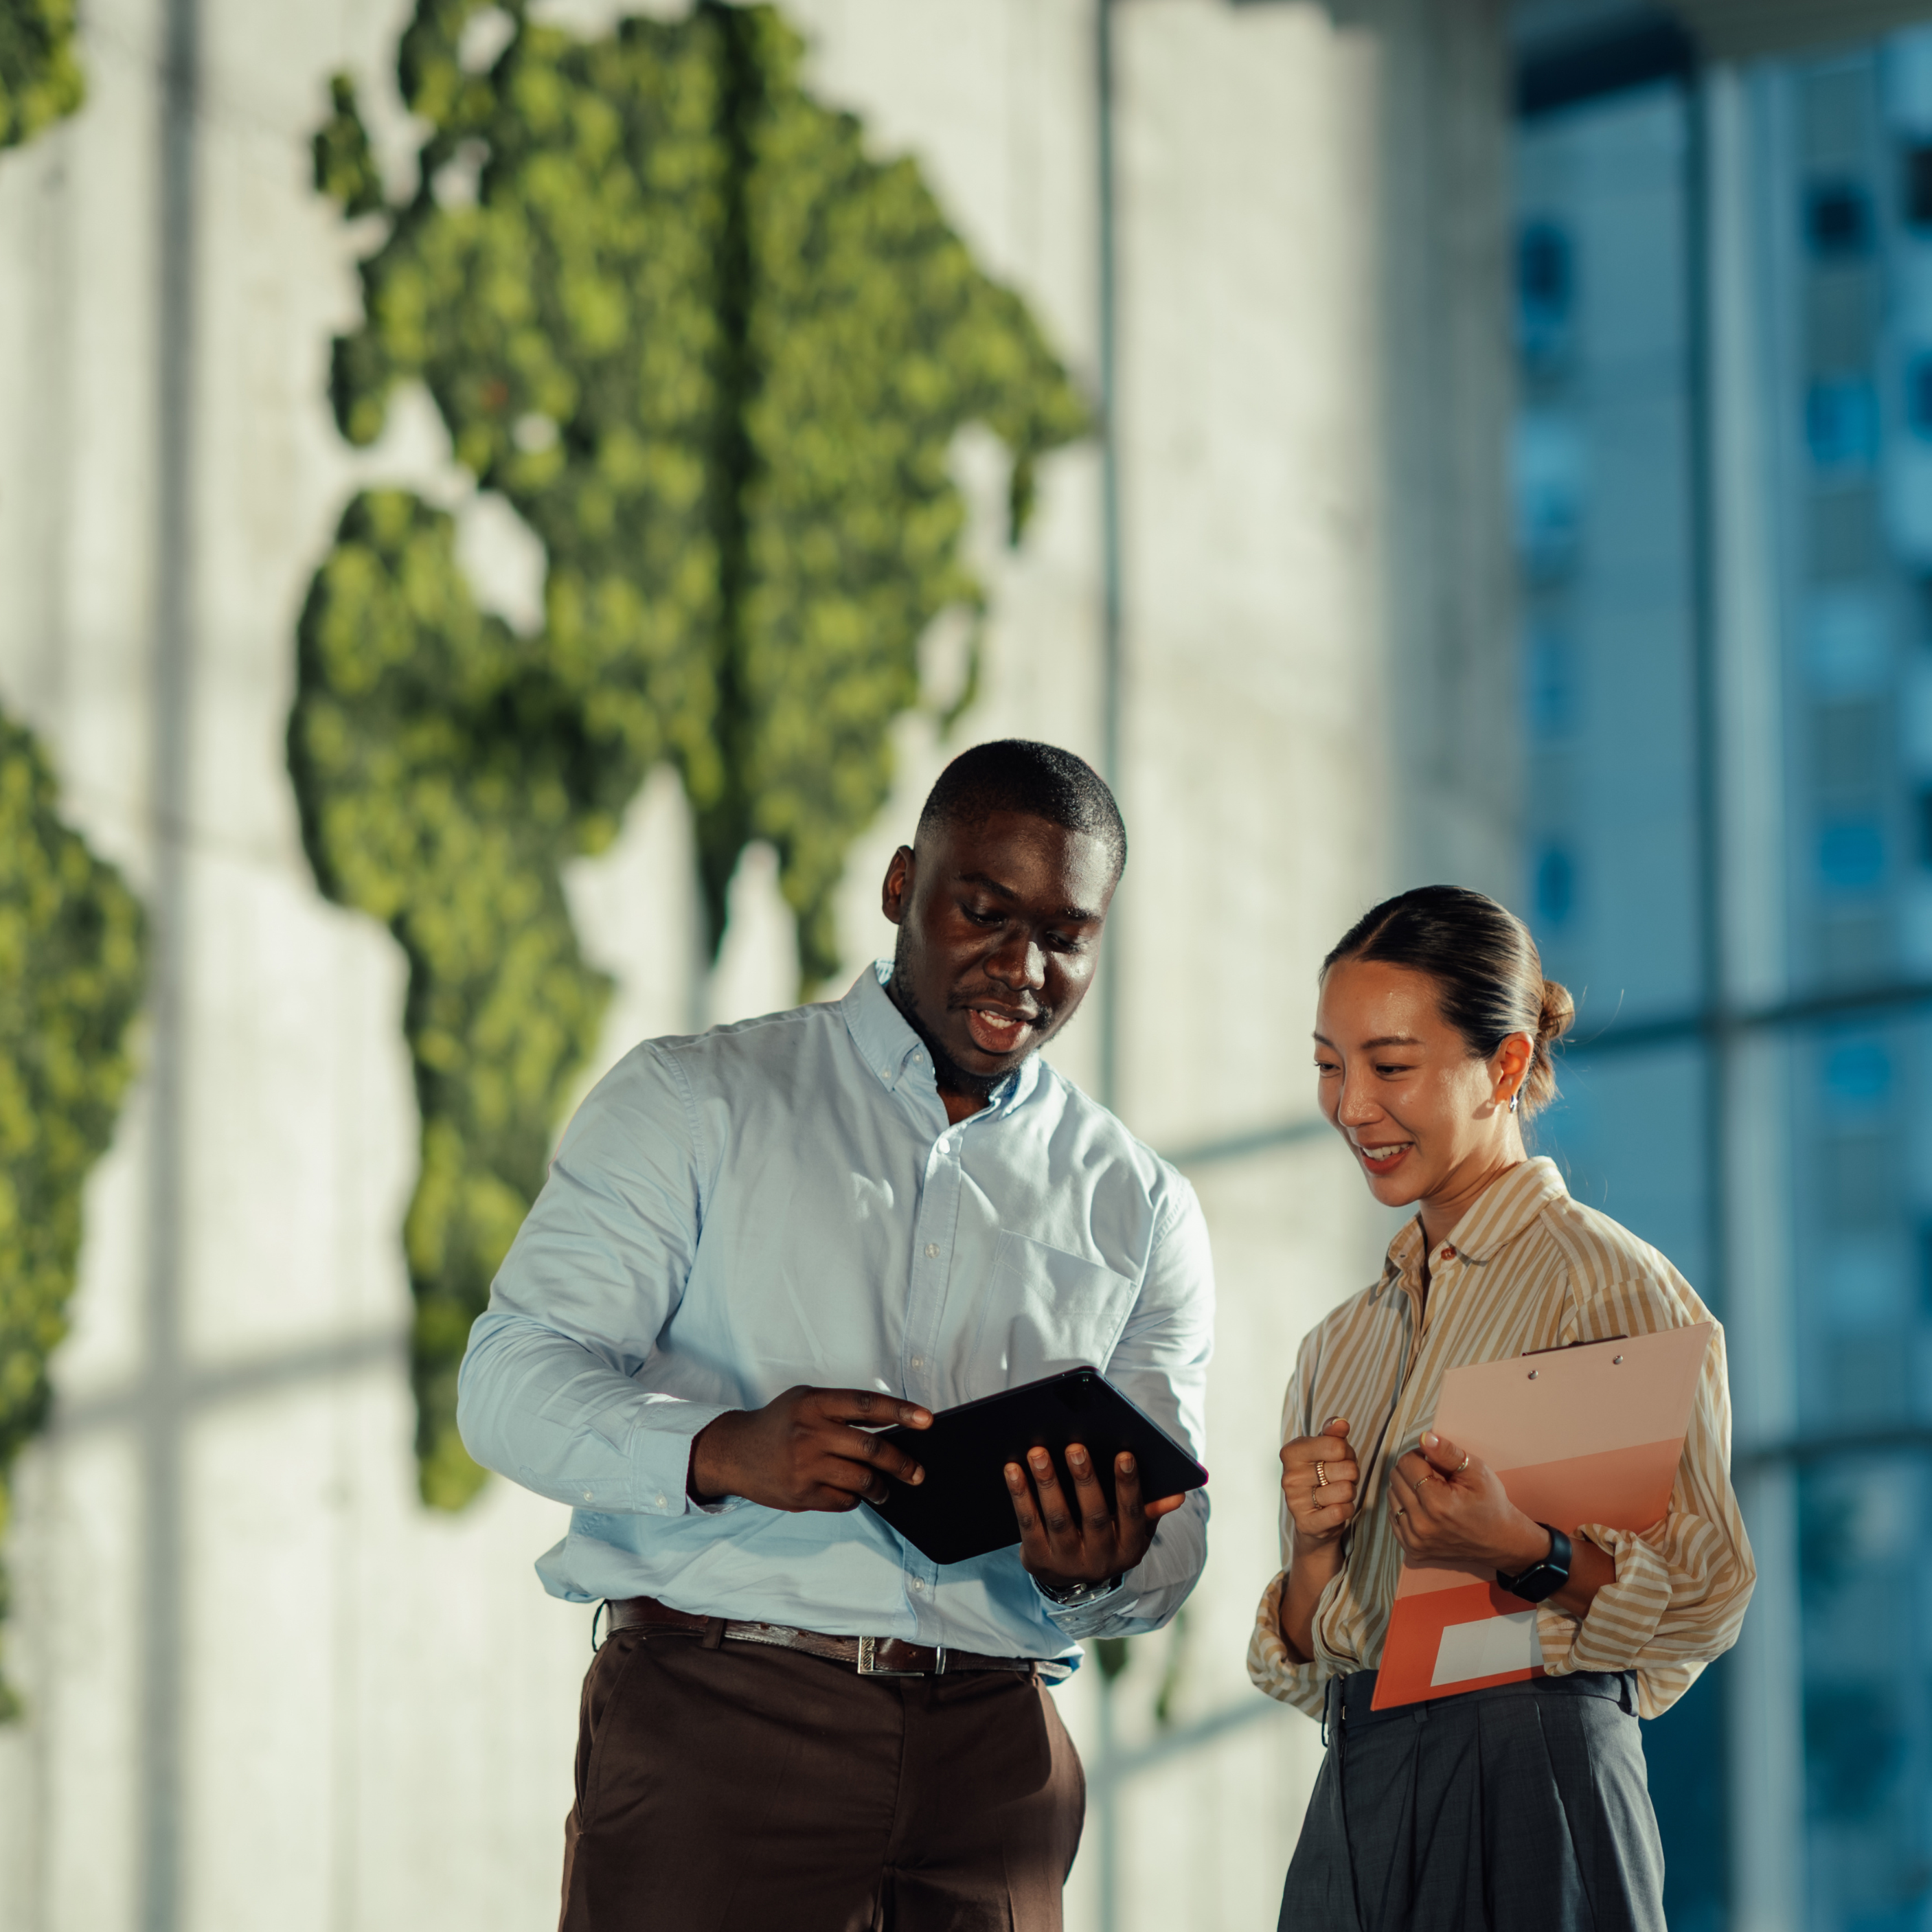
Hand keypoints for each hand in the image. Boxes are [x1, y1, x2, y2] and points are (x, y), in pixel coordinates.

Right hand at [688, 1386, 930, 1511]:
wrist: (733, 1452)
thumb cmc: (778, 1423)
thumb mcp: (805, 1401)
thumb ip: (843, 1409)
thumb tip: (893, 1424)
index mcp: (814, 1403)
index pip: (867, 1404)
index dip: (901, 1411)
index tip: (927, 1420)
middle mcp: (810, 1432)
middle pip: (870, 1447)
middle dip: (901, 1462)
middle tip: (917, 1472)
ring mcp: (805, 1466)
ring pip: (861, 1479)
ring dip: (882, 1487)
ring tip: (887, 1488)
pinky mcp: (801, 1494)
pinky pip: (844, 1500)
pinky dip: (856, 1498)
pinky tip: (854, 1493)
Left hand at [1005, 1443, 1186, 1589]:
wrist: (1071, 1578)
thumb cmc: (1107, 1535)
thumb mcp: (1132, 1529)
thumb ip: (1151, 1509)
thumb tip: (1177, 1495)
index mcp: (1130, 1548)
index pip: (1133, 1515)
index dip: (1129, 1486)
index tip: (1125, 1454)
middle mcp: (1101, 1560)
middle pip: (1094, 1516)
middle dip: (1085, 1479)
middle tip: (1074, 1446)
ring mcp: (1068, 1562)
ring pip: (1058, 1519)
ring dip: (1048, 1483)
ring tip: (1038, 1452)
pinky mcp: (1038, 1560)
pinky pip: (1028, 1524)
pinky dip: (1020, 1495)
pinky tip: (1013, 1469)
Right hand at [1280, 1417, 1356, 1549]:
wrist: (1314, 1518)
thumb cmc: (1322, 1477)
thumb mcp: (1327, 1451)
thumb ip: (1333, 1434)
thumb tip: (1341, 1423)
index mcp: (1291, 1452)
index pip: (1337, 1446)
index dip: (1347, 1453)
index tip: (1338, 1459)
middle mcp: (1289, 1476)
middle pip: (1347, 1469)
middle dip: (1351, 1474)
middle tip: (1340, 1478)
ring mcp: (1295, 1501)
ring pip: (1346, 1491)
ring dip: (1350, 1493)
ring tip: (1338, 1494)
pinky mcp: (1306, 1523)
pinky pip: (1341, 1512)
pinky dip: (1347, 1510)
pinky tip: (1336, 1509)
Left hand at [1387, 1430, 1549, 1572]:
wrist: (1500, 1541)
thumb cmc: (1490, 1503)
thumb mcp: (1476, 1472)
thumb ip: (1448, 1453)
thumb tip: (1424, 1438)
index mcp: (1436, 1503)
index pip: (1406, 1463)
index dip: (1421, 1456)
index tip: (1436, 1463)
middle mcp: (1421, 1525)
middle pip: (1396, 1478)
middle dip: (1413, 1471)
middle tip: (1435, 1478)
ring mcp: (1415, 1540)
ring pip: (1392, 1496)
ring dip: (1407, 1489)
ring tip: (1431, 1493)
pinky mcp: (1412, 1549)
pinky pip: (1393, 1516)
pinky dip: (1405, 1507)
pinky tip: (1424, 1508)